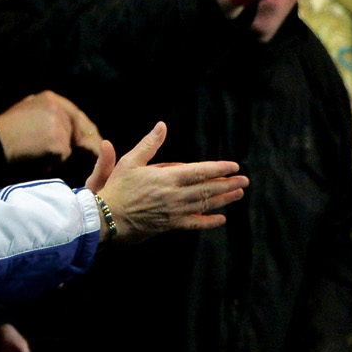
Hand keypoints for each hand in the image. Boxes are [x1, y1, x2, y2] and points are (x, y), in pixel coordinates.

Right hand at [0, 90, 102, 160]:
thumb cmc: (3, 134)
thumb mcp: (26, 113)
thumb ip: (49, 117)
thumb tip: (71, 133)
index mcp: (50, 99)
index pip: (77, 115)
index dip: (85, 130)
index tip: (89, 142)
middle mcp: (58, 108)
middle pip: (84, 129)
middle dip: (88, 144)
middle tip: (92, 157)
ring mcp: (59, 124)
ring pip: (74, 145)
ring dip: (69, 155)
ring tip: (59, 161)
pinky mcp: (58, 142)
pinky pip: (64, 157)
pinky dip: (56, 163)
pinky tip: (44, 163)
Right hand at [85, 121, 246, 241]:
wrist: (106, 218)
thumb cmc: (117, 188)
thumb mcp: (130, 161)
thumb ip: (149, 144)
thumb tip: (161, 126)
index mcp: (168, 177)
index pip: (201, 171)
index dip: (219, 168)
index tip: (234, 166)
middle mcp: (176, 195)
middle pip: (208, 189)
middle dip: (228, 184)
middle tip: (245, 180)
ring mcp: (175, 212)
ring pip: (206, 205)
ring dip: (224, 199)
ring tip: (238, 194)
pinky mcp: (171, 225)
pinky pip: (195, 224)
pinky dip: (209, 222)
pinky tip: (221, 219)